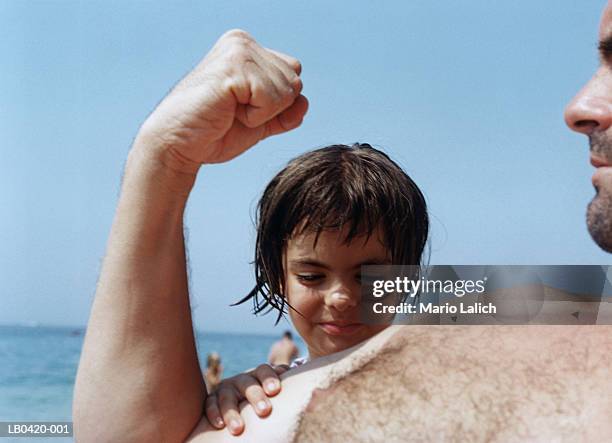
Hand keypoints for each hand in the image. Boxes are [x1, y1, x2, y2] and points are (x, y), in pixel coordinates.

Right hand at [137, 29, 307, 171]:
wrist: (178, 144)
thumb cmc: (213, 132)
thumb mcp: (259, 121)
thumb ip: (284, 111)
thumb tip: (304, 102)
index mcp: (247, 48)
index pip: (293, 74)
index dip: (276, 104)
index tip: (243, 110)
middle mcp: (243, 42)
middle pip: (294, 81)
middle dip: (272, 109)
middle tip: (235, 113)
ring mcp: (238, 51)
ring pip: (287, 90)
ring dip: (263, 114)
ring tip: (231, 112)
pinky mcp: (234, 68)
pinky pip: (272, 98)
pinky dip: (256, 116)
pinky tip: (229, 112)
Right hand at [204, 364, 288, 435]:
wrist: (241, 401)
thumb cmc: (266, 398)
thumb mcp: (275, 391)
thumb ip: (288, 385)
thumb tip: (307, 374)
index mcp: (259, 374)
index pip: (264, 370)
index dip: (270, 377)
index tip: (275, 390)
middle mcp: (242, 379)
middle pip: (248, 383)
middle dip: (256, 396)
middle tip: (265, 411)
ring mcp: (226, 388)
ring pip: (227, 396)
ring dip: (232, 411)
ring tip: (239, 429)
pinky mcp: (212, 399)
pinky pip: (210, 404)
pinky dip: (214, 413)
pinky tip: (219, 425)